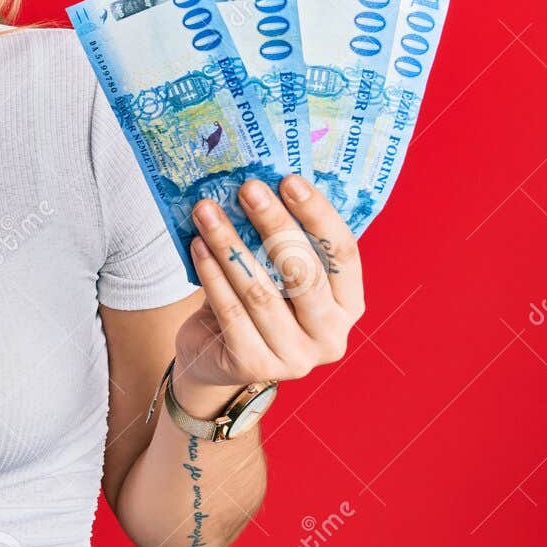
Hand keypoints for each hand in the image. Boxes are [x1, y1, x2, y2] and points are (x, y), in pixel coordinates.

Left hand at [173, 174, 363, 409]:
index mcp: (349, 305)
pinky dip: (211, 274)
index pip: (344, 254)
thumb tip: (258, 183)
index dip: (318, 215)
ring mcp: (296, 357)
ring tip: (206, 210)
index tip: (289, 179)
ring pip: (259, 291)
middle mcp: (331, 335)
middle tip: (247, 187)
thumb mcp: (276, 274)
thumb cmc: (253, 303)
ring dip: (230, 244)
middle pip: (303, 271)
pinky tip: (197, 245)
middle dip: (273, 224)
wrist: (215, 358)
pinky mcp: (256, 366)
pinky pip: (230, 311)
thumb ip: (280, 242)